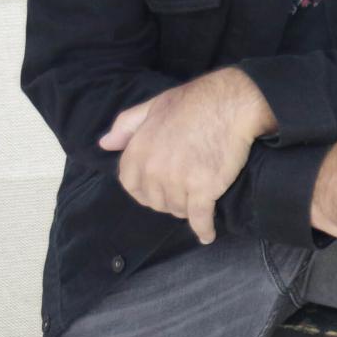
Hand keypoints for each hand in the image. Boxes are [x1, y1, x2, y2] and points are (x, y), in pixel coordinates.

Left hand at [100, 69, 273, 243]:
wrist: (232, 104)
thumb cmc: (194, 101)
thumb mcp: (153, 106)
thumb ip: (127, 125)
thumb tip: (105, 144)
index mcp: (138, 150)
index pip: (131, 184)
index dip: (144, 190)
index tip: (157, 191)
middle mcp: (154, 169)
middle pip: (155, 201)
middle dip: (167, 200)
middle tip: (184, 193)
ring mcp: (178, 181)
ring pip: (178, 209)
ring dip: (187, 210)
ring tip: (198, 203)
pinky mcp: (203, 190)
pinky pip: (200, 218)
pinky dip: (204, 229)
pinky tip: (207, 235)